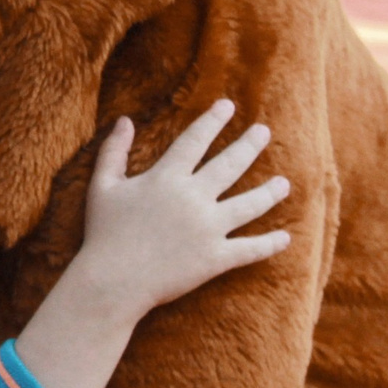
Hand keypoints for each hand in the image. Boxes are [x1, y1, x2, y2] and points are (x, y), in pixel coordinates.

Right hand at [12, 103, 289, 387]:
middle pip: (230, 165)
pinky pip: (249, 249)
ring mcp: (208, 229)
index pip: (195, 140)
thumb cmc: (102, 234)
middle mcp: (193, 198)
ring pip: (249, 204)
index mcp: (166, 178)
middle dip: (249, 144)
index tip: (227, 106)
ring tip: (284, 184)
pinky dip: (269, 244)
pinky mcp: (215, 258)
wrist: (112, 282)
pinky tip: (285, 238)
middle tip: (264, 131)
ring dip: (270, 192)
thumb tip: (125, 120)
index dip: (212, 121)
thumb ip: (114, 151)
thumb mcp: (102, 187)